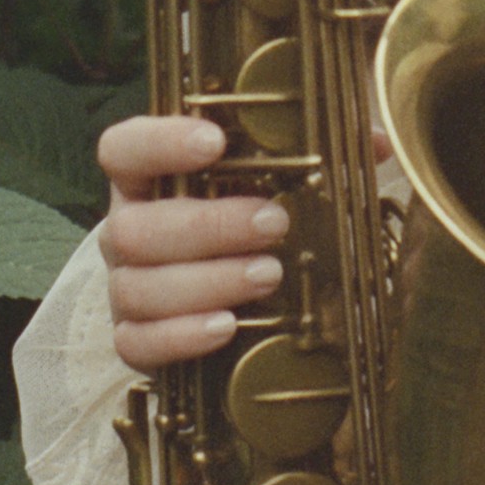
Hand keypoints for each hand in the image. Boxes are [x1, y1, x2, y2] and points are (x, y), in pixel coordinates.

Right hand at [96, 115, 290, 370]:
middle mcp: (125, 231)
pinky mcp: (134, 339)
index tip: (215, 142)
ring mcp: (124, 288)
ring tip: (269, 274)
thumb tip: (362, 141)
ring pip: (138, 287)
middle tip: (274, 222)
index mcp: (144, 179)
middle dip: (209, 226)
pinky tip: (227, 325)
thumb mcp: (265, 180)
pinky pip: (137, 344)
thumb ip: (297, 154)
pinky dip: (181, 336)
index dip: (158, 142)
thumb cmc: (245, 220)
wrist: (225, 298)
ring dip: (208, 281)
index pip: (122, 149)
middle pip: (133, 228)